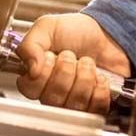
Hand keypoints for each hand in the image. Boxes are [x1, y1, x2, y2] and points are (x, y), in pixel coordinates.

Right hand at [16, 13, 130, 112]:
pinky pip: (94, 108)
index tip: (50, 56)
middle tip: (70, 56)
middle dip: (65, 71)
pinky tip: (98, 77)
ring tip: (85, 63)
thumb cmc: (75, 31)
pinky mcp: (93, 107)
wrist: (106, 35)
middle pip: (51, 99)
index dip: (42, 73)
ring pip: (73, 104)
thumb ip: (29, 45)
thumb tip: (30, 69)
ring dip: (84, 78)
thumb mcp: (46, 27)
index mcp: (34, 75)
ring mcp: (71, 102)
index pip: (29, 89)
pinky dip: (99, 88)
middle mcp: (50, 92)